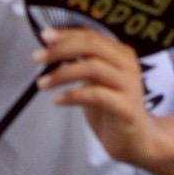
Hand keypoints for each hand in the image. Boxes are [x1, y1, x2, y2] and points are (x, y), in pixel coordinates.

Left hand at [35, 27, 158, 165]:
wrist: (137, 140)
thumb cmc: (112, 109)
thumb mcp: (94, 82)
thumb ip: (81, 64)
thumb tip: (52, 49)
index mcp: (121, 54)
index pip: (91, 36)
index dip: (66, 34)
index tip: (44, 36)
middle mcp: (128, 65)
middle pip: (92, 46)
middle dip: (60, 49)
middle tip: (37, 57)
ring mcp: (129, 86)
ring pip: (93, 68)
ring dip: (62, 74)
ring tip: (42, 84)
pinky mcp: (127, 108)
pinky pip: (96, 95)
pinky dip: (73, 95)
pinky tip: (58, 101)